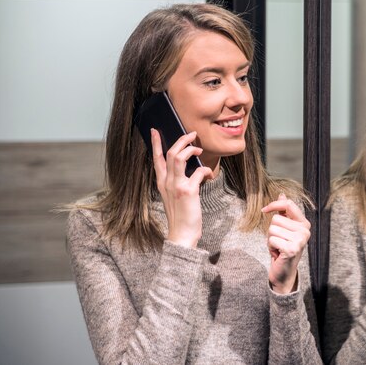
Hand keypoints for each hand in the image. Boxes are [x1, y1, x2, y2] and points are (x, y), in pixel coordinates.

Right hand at [151, 129, 213, 247]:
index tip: (155, 130)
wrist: (181, 234)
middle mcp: (166, 182)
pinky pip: (198, 172)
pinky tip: (209, 175)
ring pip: (178, 157)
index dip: (156, 143)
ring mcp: (176, 186)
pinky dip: (206, 170)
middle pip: (169, 153)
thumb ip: (178, 182)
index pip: (156, 159)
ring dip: (191, 149)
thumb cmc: (181, 215)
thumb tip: (192, 168)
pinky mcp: (187, 191)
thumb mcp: (174, 196)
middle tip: (192, 135)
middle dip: (181, 140)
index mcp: (161, 183)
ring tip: (199, 150)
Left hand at [262, 194, 311, 293]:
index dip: (274, 205)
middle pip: (276, 219)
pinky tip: (277, 254)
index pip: (288, 204)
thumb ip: (284, 212)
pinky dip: (270, 247)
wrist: (283, 272)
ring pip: (272, 229)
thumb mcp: (284, 228)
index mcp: (304, 223)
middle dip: (272, 230)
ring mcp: (300, 240)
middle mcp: (305, 231)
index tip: (264, 210)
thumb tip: (282, 194)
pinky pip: (271, 239)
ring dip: (270, 240)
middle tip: (279, 241)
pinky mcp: (292, 249)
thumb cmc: (282, 248)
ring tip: (278, 247)